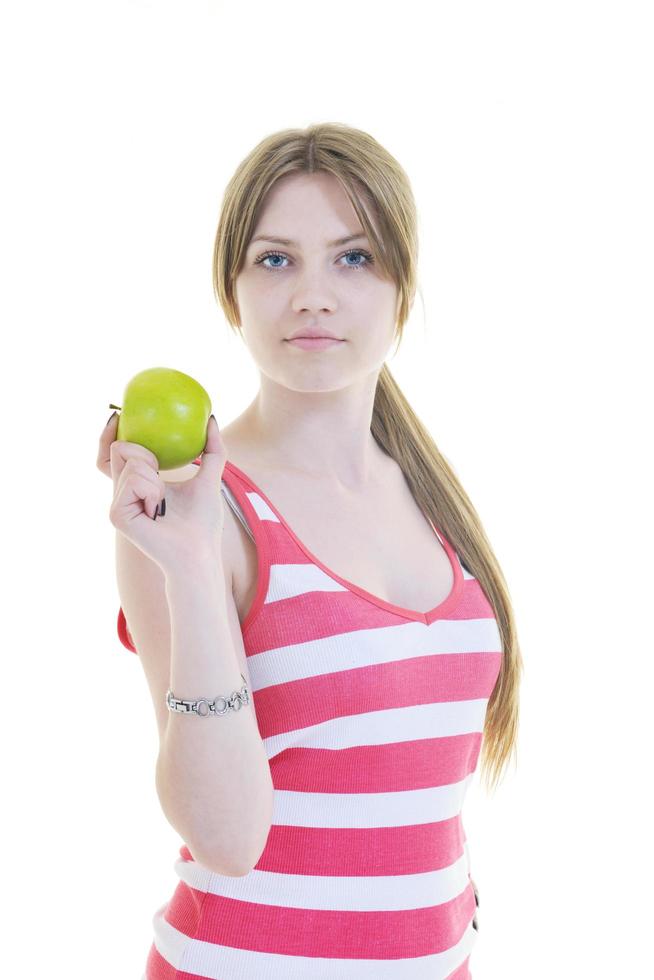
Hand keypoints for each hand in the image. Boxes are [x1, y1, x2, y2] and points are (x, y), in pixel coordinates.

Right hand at [97, 412, 226, 573]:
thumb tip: (211, 419)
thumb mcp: (210, 477)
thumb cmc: (204, 522)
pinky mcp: (116, 513)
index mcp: (139, 484)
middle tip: (161, 481)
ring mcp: (117, 503)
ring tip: (163, 505)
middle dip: (147, 457)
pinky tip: (157, 512)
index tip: (118, 415)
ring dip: (156, 479)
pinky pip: (134, 478)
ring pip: (130, 460)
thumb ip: (211, 449)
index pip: (117, 452)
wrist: (199, 552)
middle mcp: (123, 492)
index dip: (110, 433)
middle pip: (120, 448)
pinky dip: (153, 490)